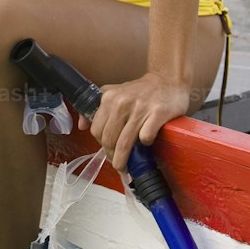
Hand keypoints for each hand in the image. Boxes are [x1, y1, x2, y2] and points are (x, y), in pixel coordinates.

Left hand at [76, 72, 190, 172]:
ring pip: (125, 143)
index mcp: (109, 98)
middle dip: (112, 157)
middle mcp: (123, 102)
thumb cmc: (140, 91)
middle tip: (118, 164)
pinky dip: (145, 145)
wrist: (168, 80)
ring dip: (124, 160)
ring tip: (126, 168)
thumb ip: (96, 108)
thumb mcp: (114, 93)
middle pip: (110, 140)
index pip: (97, 130)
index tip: (108, 152)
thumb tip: (81, 125)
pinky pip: (145, 137)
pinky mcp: (158, 113)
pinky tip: (146, 144)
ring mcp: (141, 107)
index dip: (101, 145)